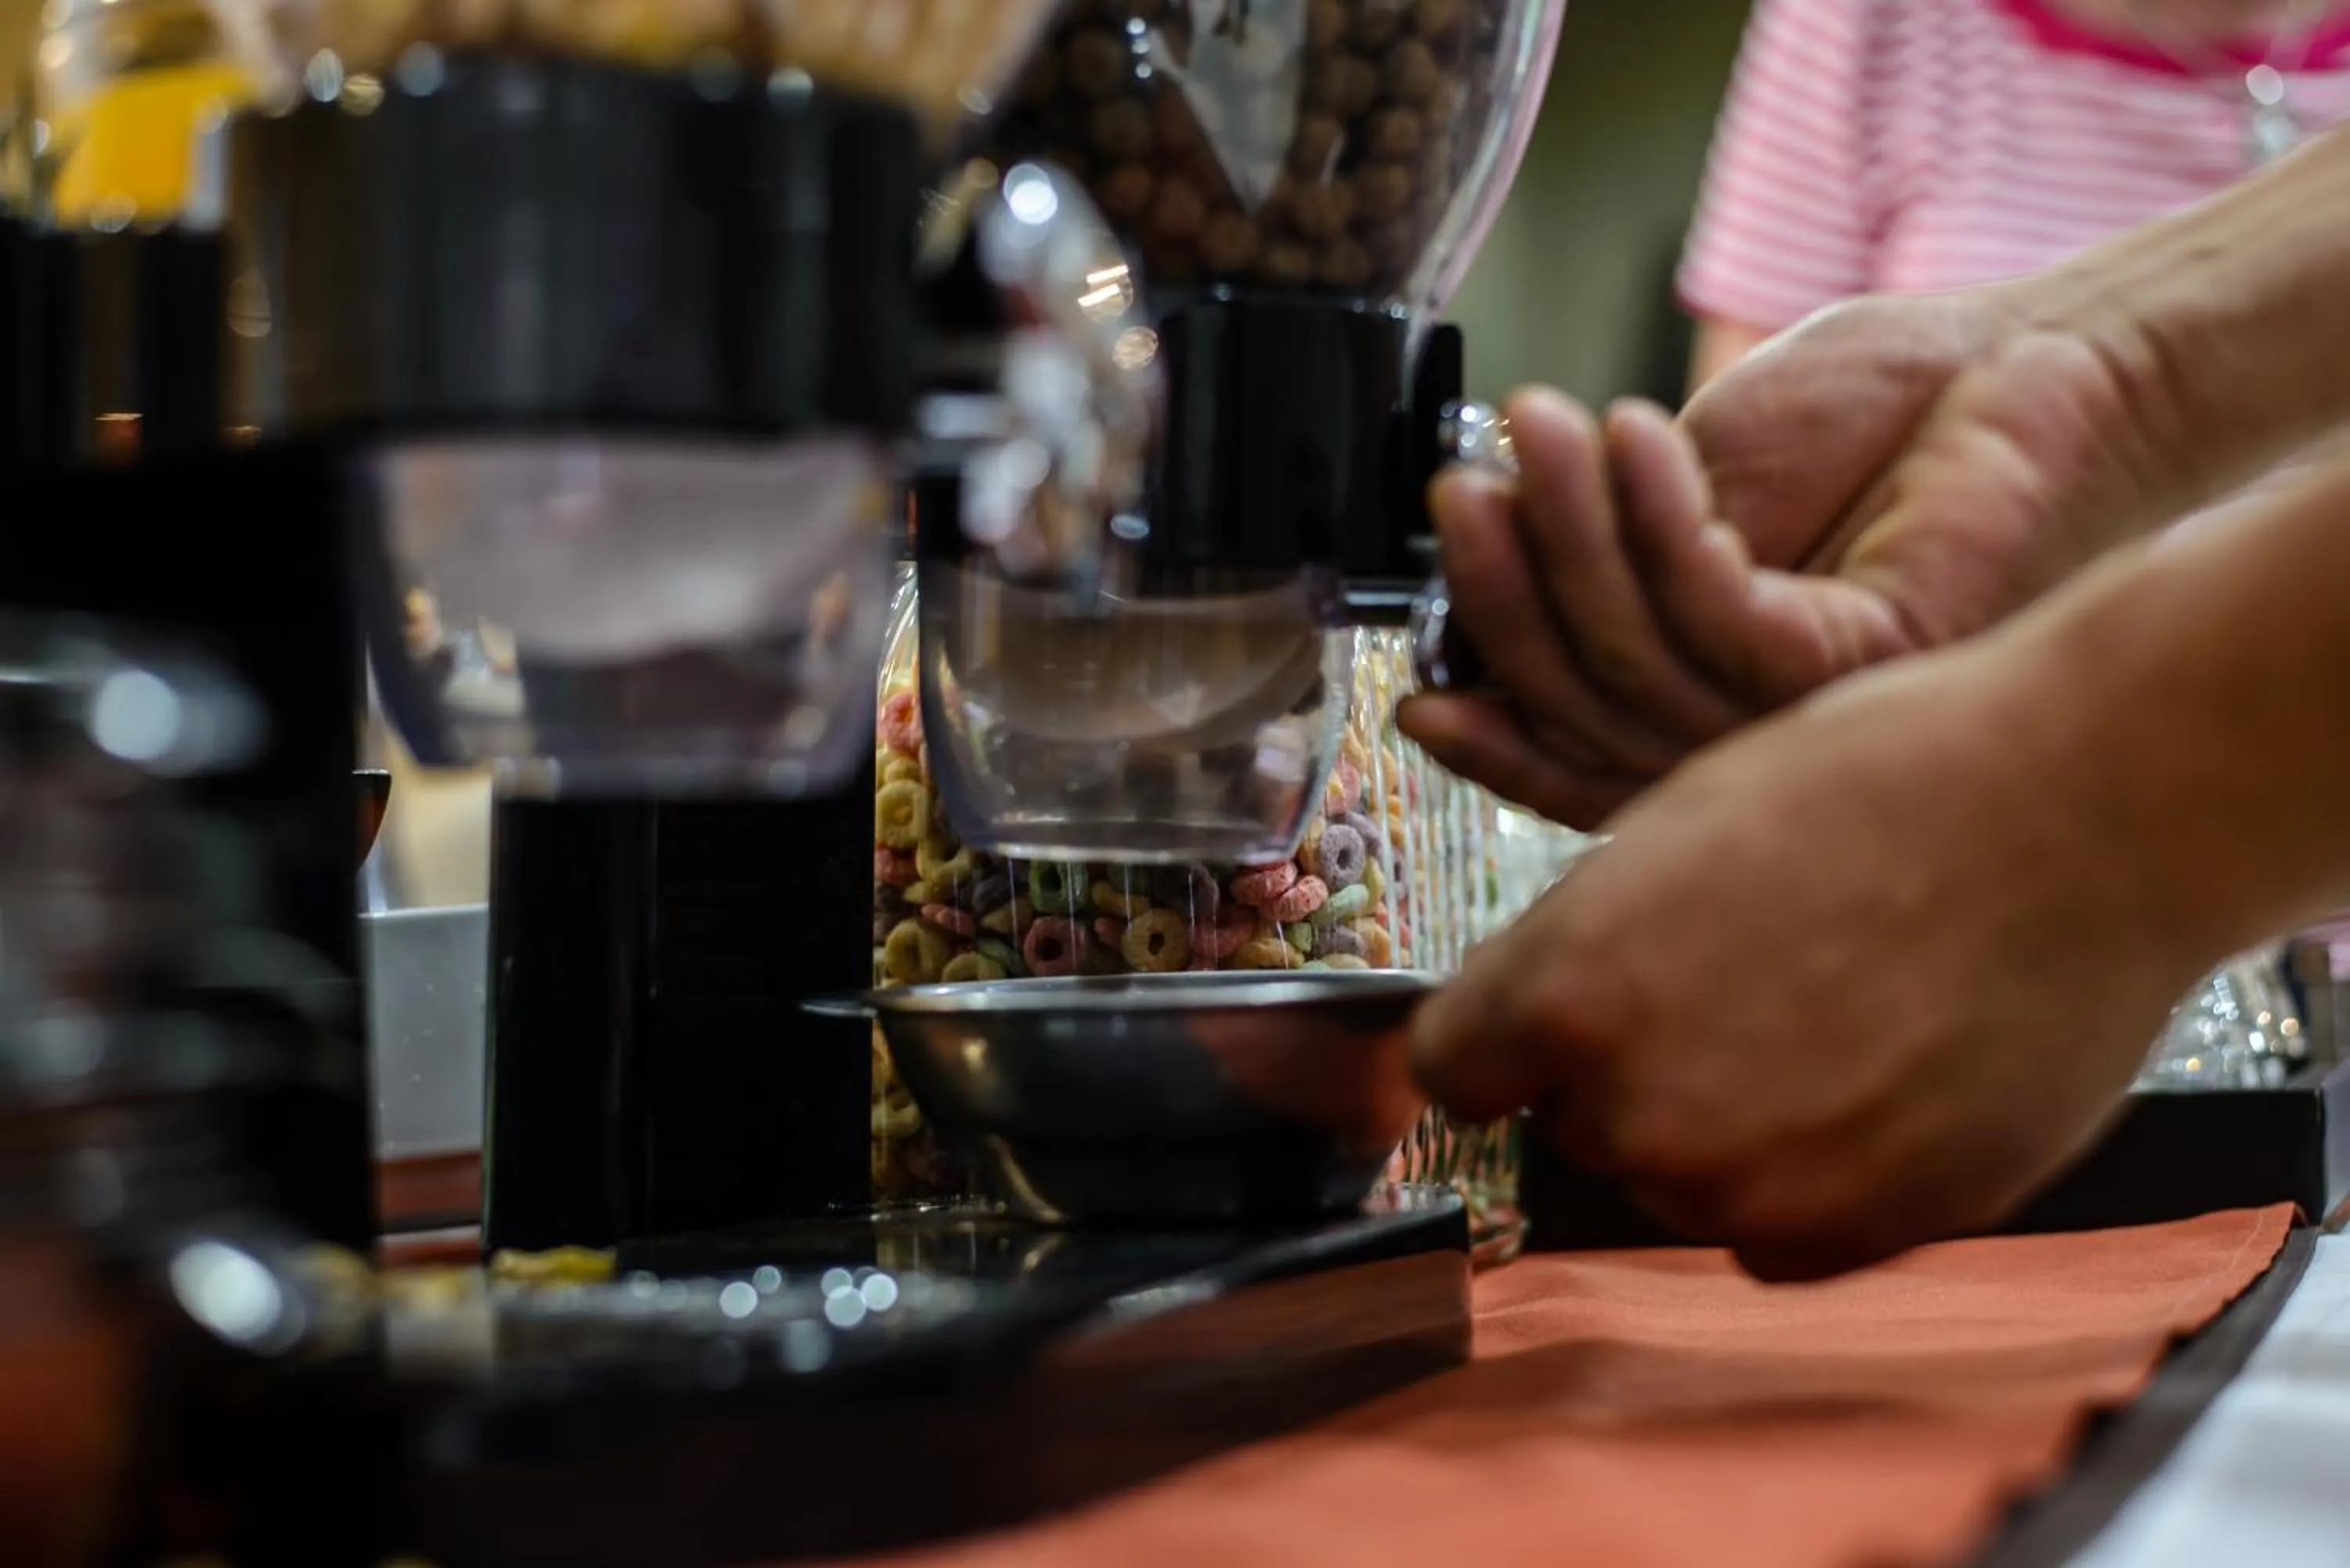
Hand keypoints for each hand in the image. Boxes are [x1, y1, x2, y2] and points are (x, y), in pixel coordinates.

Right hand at [1399, 292, 2163, 828]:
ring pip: (1641, 664)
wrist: (2022, 363)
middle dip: (1508, 597)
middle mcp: (1764, 747)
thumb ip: (1607, 568)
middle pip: (1589, 712)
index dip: (1493, 737)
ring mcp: (1816, 719)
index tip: (1415, 694)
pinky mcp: (1866, 669)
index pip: (1579, 764)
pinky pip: (1721, 618)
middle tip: (1458, 489)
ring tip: (1539, 426)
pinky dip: (1661, 525)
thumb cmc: (1869, 420)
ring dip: (1571, 536)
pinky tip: (1634, 439)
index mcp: (1715, 723)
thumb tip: (1473, 620)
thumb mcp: (1696, 490)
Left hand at [1407, 627, 2207, 1279]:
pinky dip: (1815, 1183)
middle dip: (1629, 1068)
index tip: (1536, 1025)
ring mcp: (1747, 1186)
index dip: (1503, 1038)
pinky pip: (1778, 1240)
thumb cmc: (1880, 784)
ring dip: (1729, 1130)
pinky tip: (1881, 1081)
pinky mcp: (1856, 1235)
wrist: (2075, 812)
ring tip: (1835, 1014)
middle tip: (1742, 981)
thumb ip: (1582, 948)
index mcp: (1565, 991)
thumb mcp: (1670, 828)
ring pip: (1681, 1185)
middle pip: (1575, 1124)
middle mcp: (1637, 1108)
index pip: (1456, 1068)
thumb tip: (1533, 1023)